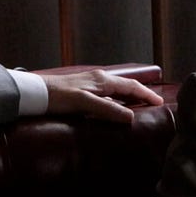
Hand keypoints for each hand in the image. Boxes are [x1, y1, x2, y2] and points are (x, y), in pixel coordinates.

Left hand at [42, 70, 163, 121]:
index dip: (147, 94)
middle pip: (126, 86)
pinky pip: (106, 93)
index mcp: (103, 81)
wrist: (35, 93)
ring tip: (139, 106)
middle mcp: (99, 79)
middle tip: (154, 103)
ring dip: (129, 96)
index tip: (160, 102)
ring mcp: (90, 83)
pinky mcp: (82, 90)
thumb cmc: (58, 97)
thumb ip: (107, 110)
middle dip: (141, 94)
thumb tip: (131, 117)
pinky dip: (116, 99)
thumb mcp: (84, 103)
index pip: (132, 86)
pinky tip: (113, 107)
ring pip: (116, 89)